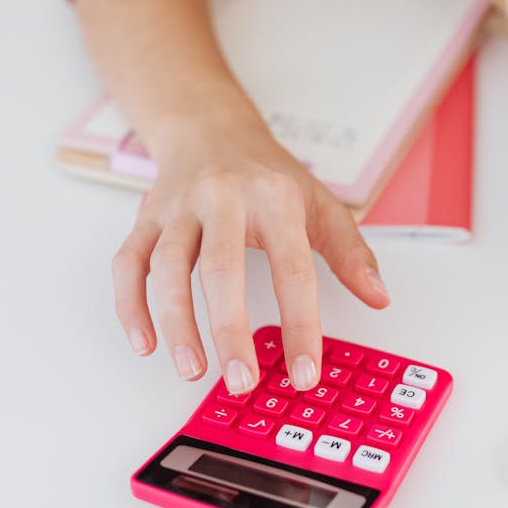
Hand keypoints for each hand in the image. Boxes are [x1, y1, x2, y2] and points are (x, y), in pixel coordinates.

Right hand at [111, 93, 389, 393]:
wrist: (210, 127)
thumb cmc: (266, 174)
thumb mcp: (320, 203)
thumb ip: (350, 252)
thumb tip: (379, 298)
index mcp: (275, 199)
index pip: (293, 269)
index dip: (300, 325)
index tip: (305, 372)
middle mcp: (223, 199)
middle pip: (223, 270)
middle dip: (230, 331)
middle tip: (242, 380)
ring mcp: (179, 208)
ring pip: (168, 268)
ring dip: (176, 324)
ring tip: (192, 369)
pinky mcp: (146, 218)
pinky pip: (128, 263)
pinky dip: (130, 306)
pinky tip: (145, 344)